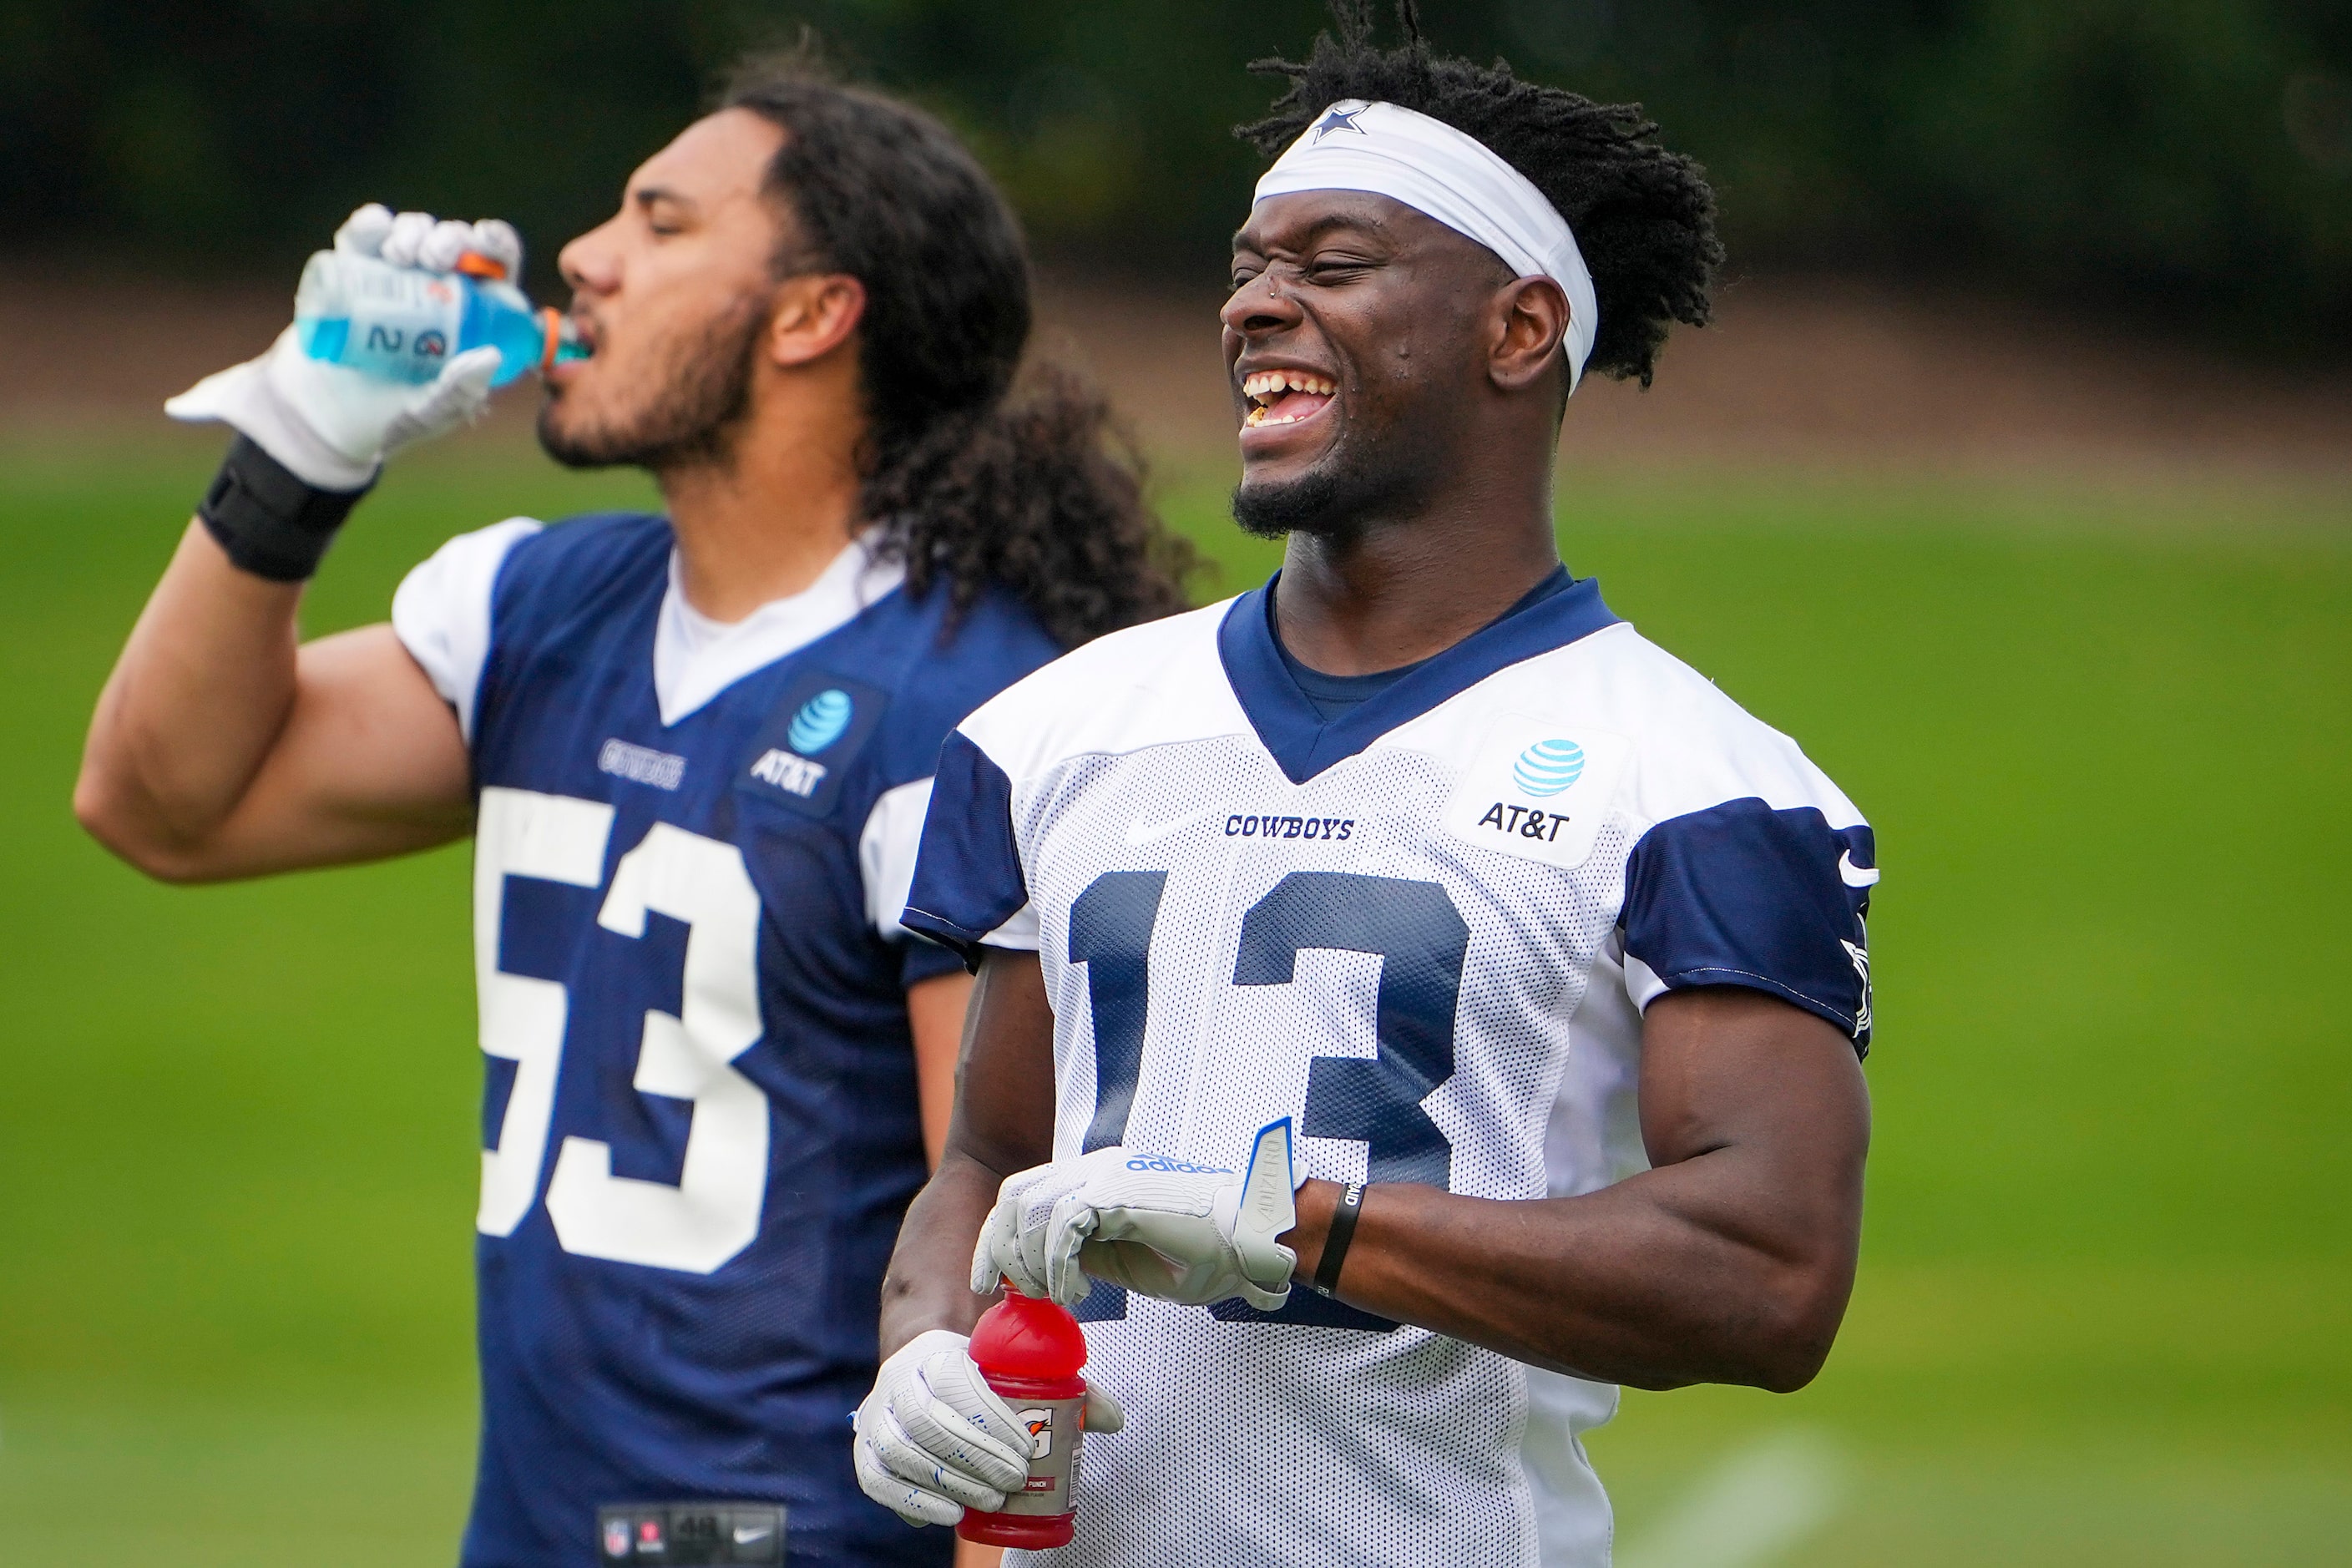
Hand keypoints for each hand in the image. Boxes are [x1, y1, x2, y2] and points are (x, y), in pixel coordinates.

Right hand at [163, 204, 519, 489]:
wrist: (317, 414)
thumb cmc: (385, 418)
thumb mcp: (428, 412)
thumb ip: (458, 392)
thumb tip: (491, 355)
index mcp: (470, 320)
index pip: (495, 271)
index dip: (496, 245)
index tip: (485, 242)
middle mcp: (436, 292)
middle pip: (455, 244)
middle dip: (451, 238)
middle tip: (435, 257)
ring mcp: (393, 277)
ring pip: (412, 233)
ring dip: (413, 231)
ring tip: (401, 255)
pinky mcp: (351, 269)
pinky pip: (364, 237)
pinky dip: (371, 224)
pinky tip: (376, 228)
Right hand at [851, 1328, 1126, 1527]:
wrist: (917, 1369)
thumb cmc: (976, 1376)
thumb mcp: (1011, 1370)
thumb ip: (1063, 1391)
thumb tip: (1113, 1419)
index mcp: (935, 1355)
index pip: (955, 1381)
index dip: (990, 1416)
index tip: (1028, 1444)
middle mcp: (897, 1384)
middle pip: (927, 1420)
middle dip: (975, 1454)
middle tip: (1016, 1479)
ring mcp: (876, 1420)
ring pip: (902, 1451)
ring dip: (949, 1480)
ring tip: (992, 1498)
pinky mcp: (866, 1454)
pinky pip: (879, 1480)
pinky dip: (913, 1501)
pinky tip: (950, 1514)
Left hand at [971, 1118, 1300, 1311]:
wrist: (1253, 1238)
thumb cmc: (1203, 1253)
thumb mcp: (1126, 1259)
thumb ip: (1086, 1255)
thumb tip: (1047, 1271)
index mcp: (1096, 1179)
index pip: (1027, 1195)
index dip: (1001, 1235)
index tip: (992, 1278)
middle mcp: (1095, 1169)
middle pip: (1017, 1194)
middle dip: (999, 1244)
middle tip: (998, 1288)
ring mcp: (1107, 1175)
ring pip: (1033, 1208)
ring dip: (1031, 1261)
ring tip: (1051, 1296)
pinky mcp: (1120, 1193)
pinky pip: (1066, 1228)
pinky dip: (1060, 1267)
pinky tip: (1075, 1294)